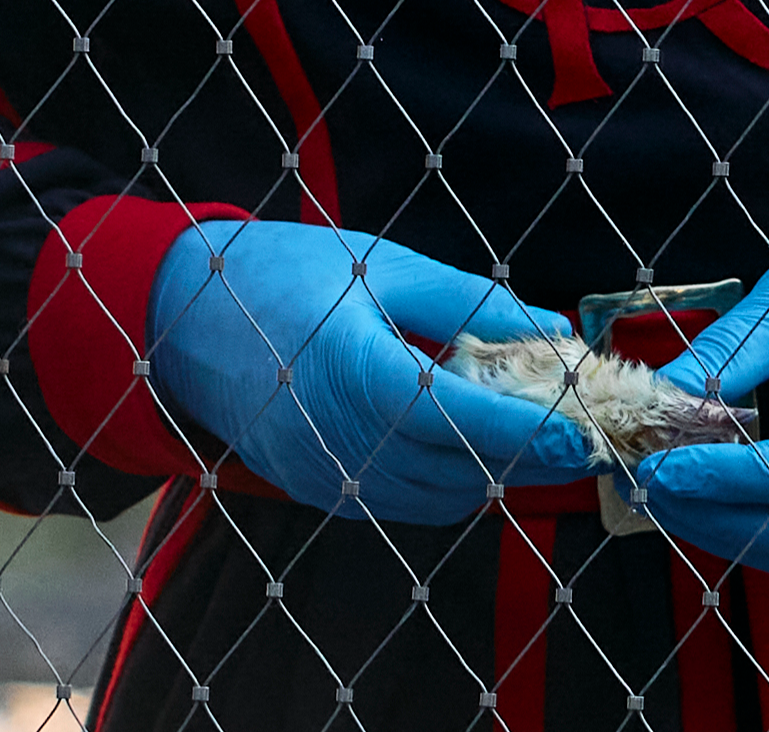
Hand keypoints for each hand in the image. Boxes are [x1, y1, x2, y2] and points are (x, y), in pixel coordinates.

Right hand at [148, 220, 596, 522]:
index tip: (587, 432)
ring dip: (494, 477)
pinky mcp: (316, 490)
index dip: (533, 433)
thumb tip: (552, 330)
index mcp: (358, 375)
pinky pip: (402, 501)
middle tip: (587, 439)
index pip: (466, 422)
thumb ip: (471, 303)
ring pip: (437, 499)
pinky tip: (475, 448)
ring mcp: (325, 475)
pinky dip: (449, 483)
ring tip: (541, 442)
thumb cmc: (286, 275)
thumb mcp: (385, 266)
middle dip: (532, 461)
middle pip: (461, 472)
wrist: (181, 315)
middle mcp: (340, 441)